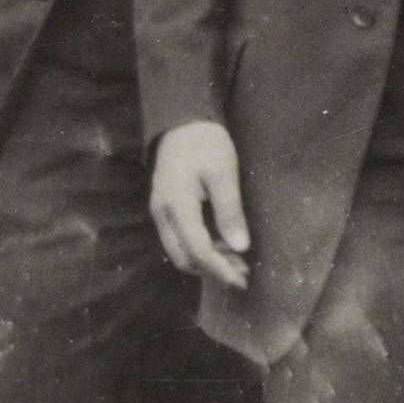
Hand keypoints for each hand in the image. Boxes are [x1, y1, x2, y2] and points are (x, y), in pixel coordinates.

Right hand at [150, 120, 251, 289]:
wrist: (181, 122)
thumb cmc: (205, 144)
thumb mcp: (223, 173)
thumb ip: (230, 211)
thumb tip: (240, 248)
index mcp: (176, 204)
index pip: (197, 249)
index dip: (220, 269)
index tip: (243, 280)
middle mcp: (162, 213)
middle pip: (183, 257)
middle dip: (212, 271)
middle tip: (243, 273)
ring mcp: (160, 211)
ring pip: (179, 251)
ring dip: (206, 262)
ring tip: (237, 262)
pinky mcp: (164, 209)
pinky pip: (178, 240)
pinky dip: (199, 249)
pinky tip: (221, 245)